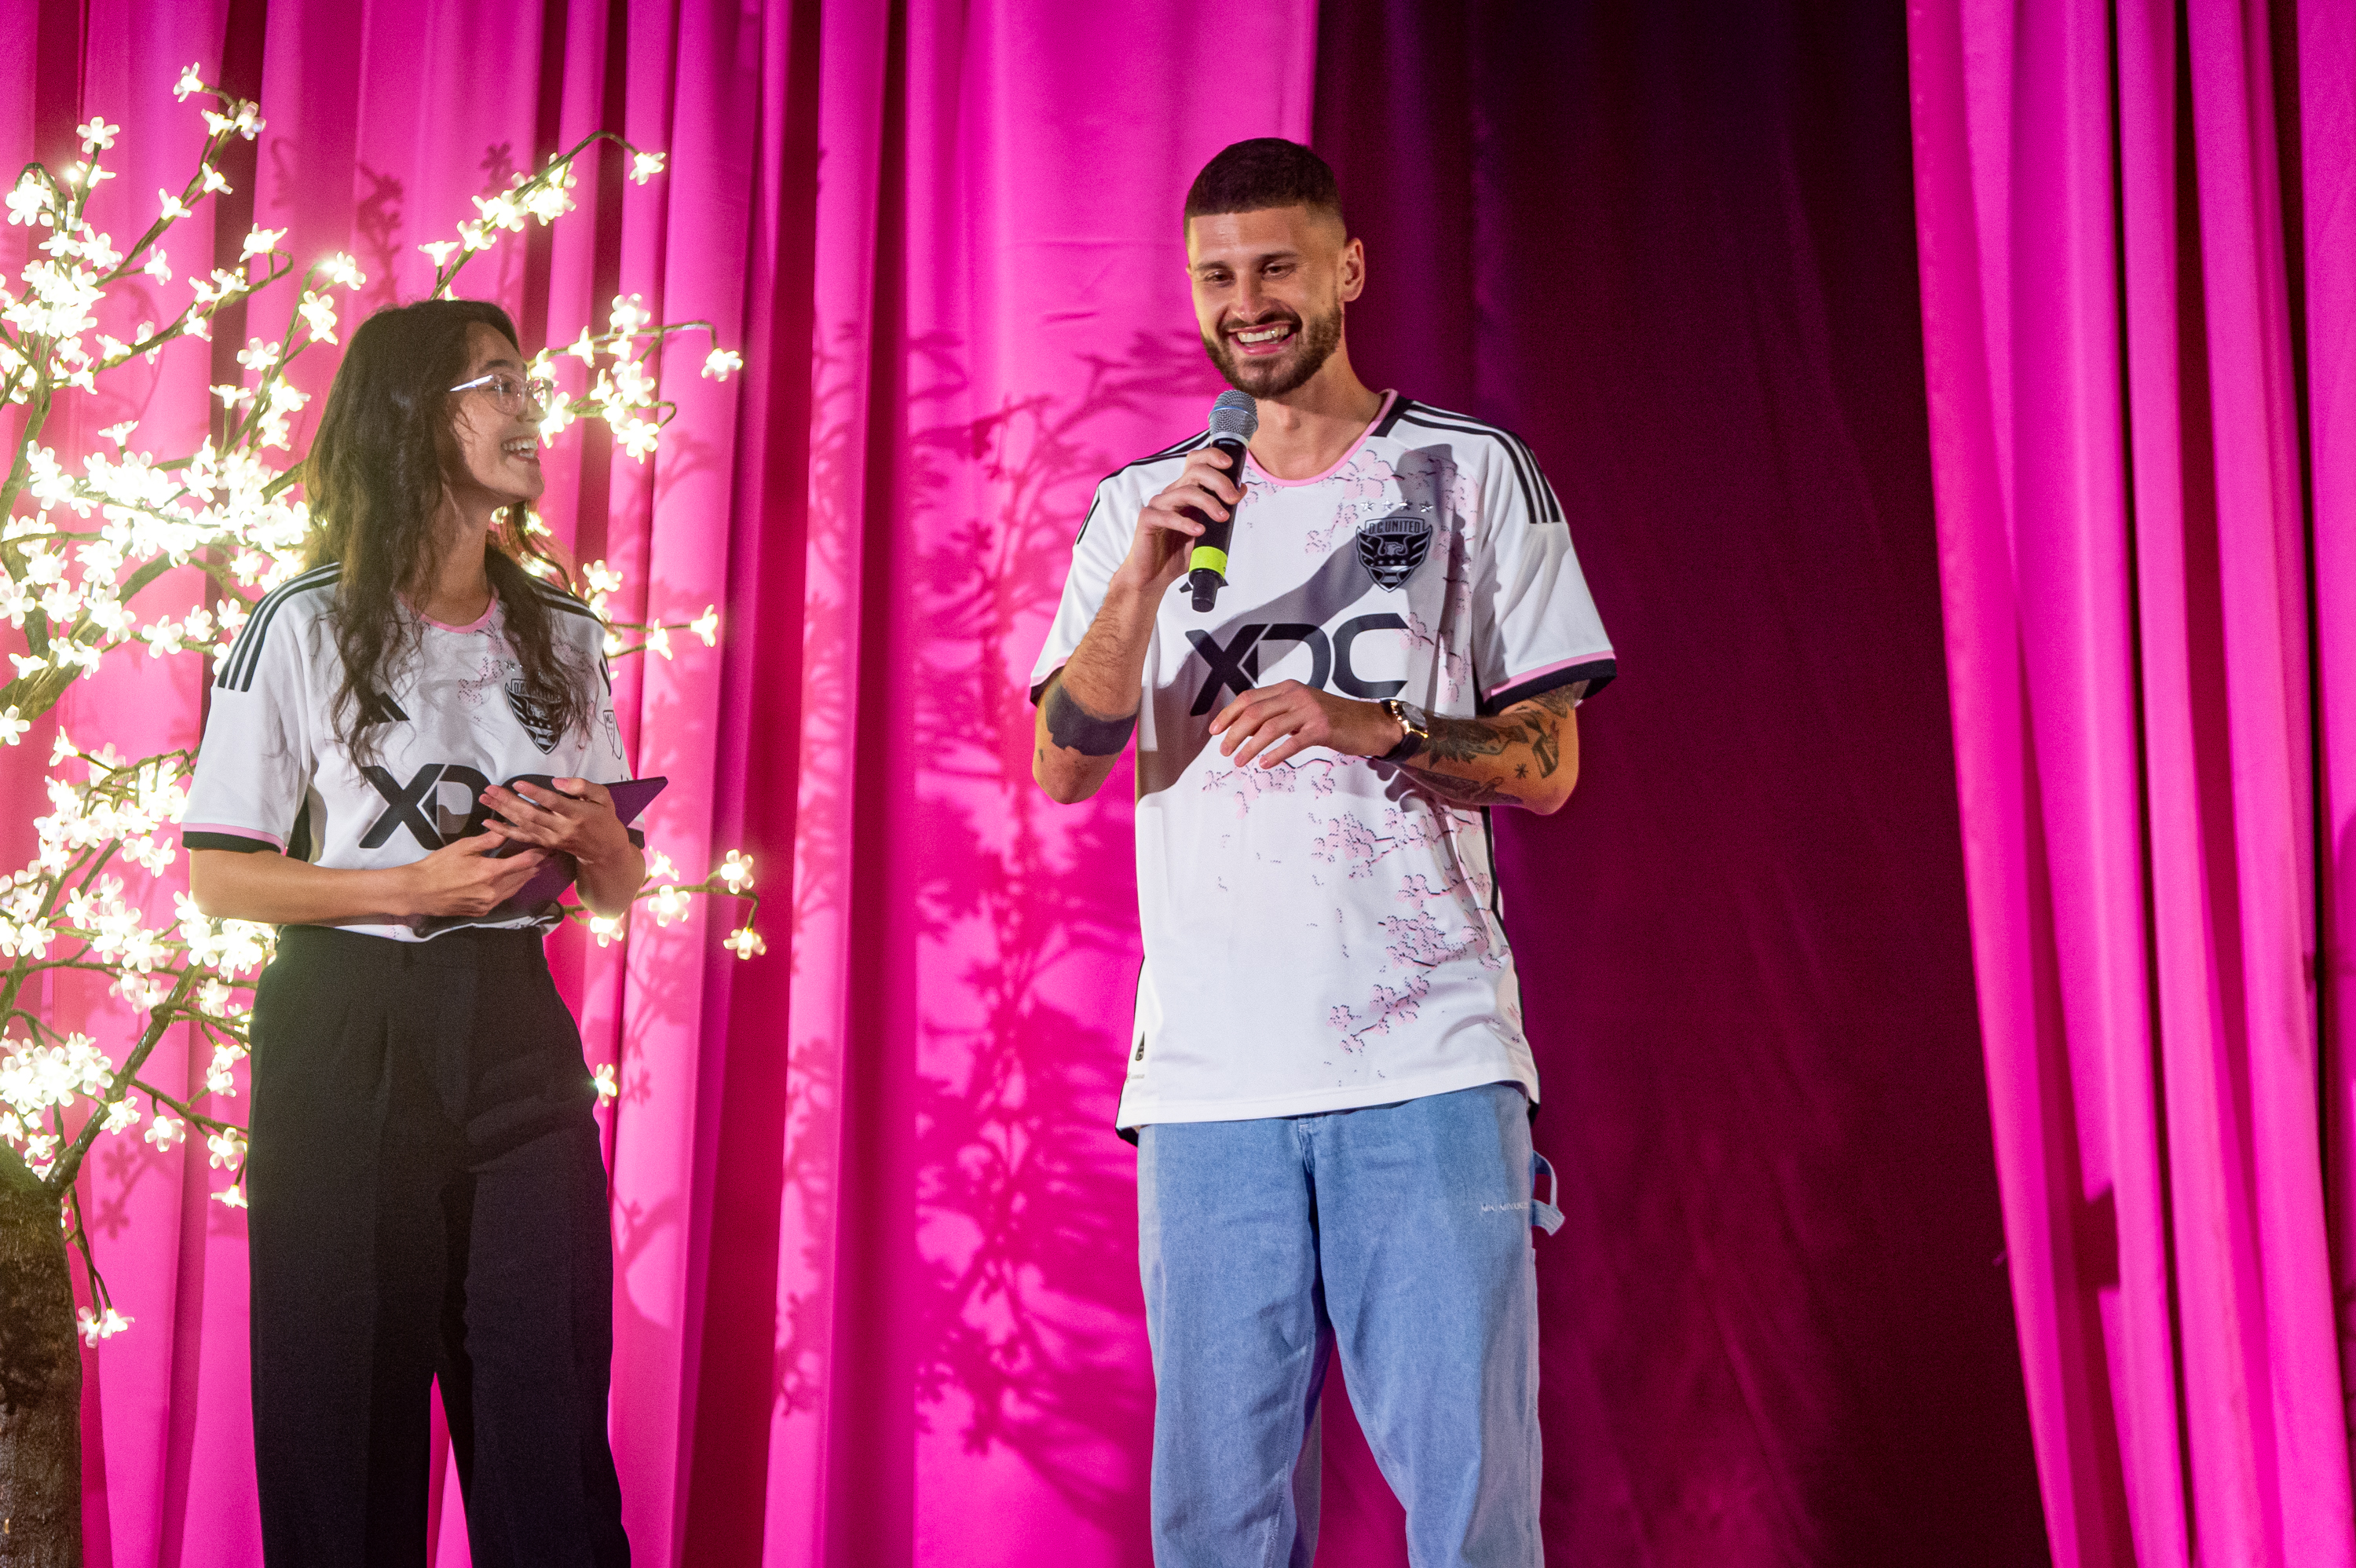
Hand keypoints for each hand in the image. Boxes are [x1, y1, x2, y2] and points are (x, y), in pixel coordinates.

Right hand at [398, 832, 548, 917]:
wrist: (418, 891)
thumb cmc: (438, 866)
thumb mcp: (462, 847)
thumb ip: (487, 841)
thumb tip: (504, 831)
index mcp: (490, 872)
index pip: (524, 863)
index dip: (538, 854)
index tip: (547, 847)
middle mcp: (493, 891)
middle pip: (523, 877)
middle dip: (536, 866)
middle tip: (548, 857)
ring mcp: (488, 903)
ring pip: (515, 889)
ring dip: (525, 878)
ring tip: (536, 868)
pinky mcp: (481, 911)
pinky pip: (503, 898)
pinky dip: (511, 888)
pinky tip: (513, 881)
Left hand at [477, 777, 633, 866]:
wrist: (605, 850)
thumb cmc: (604, 818)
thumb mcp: (603, 797)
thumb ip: (582, 786)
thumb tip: (556, 782)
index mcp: (577, 814)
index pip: (552, 803)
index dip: (534, 793)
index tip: (517, 783)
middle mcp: (562, 828)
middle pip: (531, 814)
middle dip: (508, 801)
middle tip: (490, 789)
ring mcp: (551, 838)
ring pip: (523, 824)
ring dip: (502, 812)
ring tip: (485, 798)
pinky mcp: (544, 844)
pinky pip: (521, 837)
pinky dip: (503, 831)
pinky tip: (488, 823)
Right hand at [1115, 445, 1243, 595]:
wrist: (1155, 576)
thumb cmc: (1178, 552)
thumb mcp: (1208, 531)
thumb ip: (1221, 509)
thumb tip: (1241, 489)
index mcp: (1184, 492)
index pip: (1196, 462)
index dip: (1212, 456)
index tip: (1231, 464)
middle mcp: (1171, 494)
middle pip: (1195, 472)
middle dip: (1219, 482)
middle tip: (1233, 498)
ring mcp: (1158, 505)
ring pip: (1186, 491)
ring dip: (1208, 502)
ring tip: (1222, 517)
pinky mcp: (1147, 519)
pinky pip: (1168, 516)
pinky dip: (1186, 523)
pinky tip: (1199, 531)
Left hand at [1208, 681, 1402, 768]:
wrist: (1368, 724)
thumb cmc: (1333, 719)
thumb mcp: (1302, 708)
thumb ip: (1277, 712)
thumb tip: (1245, 728)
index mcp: (1288, 688)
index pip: (1249, 698)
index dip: (1228, 714)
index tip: (1214, 731)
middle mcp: (1296, 694)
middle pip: (1255, 712)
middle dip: (1234, 732)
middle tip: (1224, 751)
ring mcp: (1310, 710)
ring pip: (1270, 727)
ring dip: (1250, 746)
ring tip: (1239, 761)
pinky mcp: (1323, 728)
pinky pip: (1293, 742)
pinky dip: (1275, 754)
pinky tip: (1264, 764)